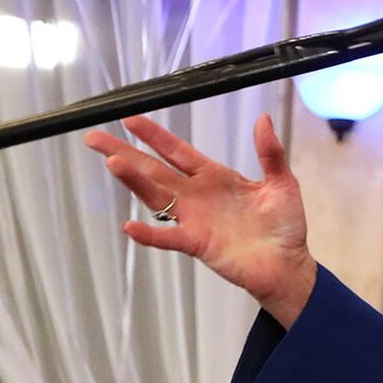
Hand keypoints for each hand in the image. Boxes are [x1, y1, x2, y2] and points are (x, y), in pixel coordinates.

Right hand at [84, 114, 316, 327]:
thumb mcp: (281, 183)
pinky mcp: (198, 244)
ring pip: (156, 197)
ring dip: (134, 182)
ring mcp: (194, 220)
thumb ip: (270, 153)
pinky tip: (130, 226)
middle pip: (154, 170)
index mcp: (215, 177)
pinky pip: (169, 238)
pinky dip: (150, 234)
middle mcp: (197, 196)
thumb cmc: (284, 225)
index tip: (130, 118)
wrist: (288, 264)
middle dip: (125, 153)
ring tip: (113, 163)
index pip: (178, 151)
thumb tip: (264, 118)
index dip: (155, 136)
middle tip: (94, 138)